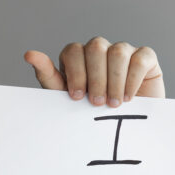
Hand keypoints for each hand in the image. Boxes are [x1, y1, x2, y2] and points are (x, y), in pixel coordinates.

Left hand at [24, 37, 164, 105]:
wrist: (124, 128)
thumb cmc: (90, 113)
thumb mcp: (65, 99)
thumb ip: (48, 77)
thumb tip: (29, 54)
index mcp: (78, 59)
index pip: (73, 51)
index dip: (75, 72)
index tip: (76, 97)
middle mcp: (100, 51)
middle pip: (95, 47)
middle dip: (95, 78)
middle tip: (96, 103)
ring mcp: (123, 51)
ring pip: (118, 52)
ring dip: (114, 81)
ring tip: (113, 104)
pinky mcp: (145, 58)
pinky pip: (140, 58)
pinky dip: (132, 79)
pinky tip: (128, 97)